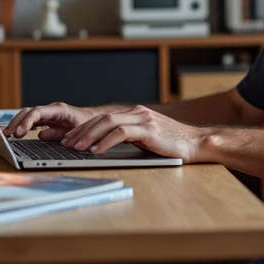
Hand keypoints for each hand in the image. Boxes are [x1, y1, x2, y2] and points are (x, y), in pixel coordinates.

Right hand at [5, 102, 102, 141]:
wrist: (96, 121)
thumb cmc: (88, 126)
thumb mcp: (76, 131)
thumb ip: (59, 133)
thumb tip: (41, 135)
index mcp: (59, 110)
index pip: (38, 112)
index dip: (27, 122)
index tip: (18, 133)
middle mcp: (51, 110)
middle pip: (28, 112)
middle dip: (16, 122)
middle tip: (6, 135)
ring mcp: (48, 114)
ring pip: (27, 115)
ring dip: (15, 124)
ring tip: (5, 135)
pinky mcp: (46, 119)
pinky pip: (30, 120)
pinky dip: (21, 125)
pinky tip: (12, 133)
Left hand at [62, 106, 209, 162]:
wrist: (197, 143)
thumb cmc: (173, 146)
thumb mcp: (147, 139)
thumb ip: (129, 138)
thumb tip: (105, 148)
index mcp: (136, 114)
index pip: (104, 117)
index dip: (85, 128)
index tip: (71, 139)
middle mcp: (138, 113)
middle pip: (102, 117)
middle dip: (82, 131)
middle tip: (67, 143)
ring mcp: (144, 119)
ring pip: (109, 122)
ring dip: (90, 135)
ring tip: (77, 147)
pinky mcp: (149, 130)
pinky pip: (122, 132)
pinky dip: (106, 141)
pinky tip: (96, 150)